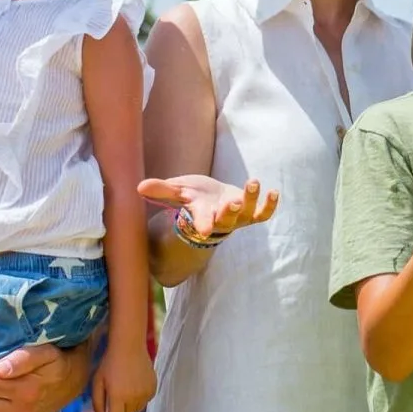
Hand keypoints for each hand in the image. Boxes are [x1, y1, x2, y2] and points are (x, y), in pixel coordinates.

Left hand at [91, 339, 155, 411]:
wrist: (129, 347)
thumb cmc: (109, 364)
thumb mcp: (97, 382)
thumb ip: (98, 403)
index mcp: (117, 397)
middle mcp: (133, 398)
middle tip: (115, 399)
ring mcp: (145, 394)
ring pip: (136, 410)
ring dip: (130, 406)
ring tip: (125, 391)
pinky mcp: (153, 389)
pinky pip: (145, 401)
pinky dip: (139, 398)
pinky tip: (134, 385)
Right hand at [139, 175, 278, 240]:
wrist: (211, 202)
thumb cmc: (192, 197)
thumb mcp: (177, 192)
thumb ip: (161, 190)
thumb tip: (138, 186)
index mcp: (201, 216)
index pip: (200, 223)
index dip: (202, 225)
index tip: (203, 229)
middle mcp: (221, 220)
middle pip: (226, 221)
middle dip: (230, 213)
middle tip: (233, 202)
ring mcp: (238, 218)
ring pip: (246, 214)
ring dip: (251, 199)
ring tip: (253, 182)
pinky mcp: (251, 213)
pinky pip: (262, 214)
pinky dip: (269, 205)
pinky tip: (274, 191)